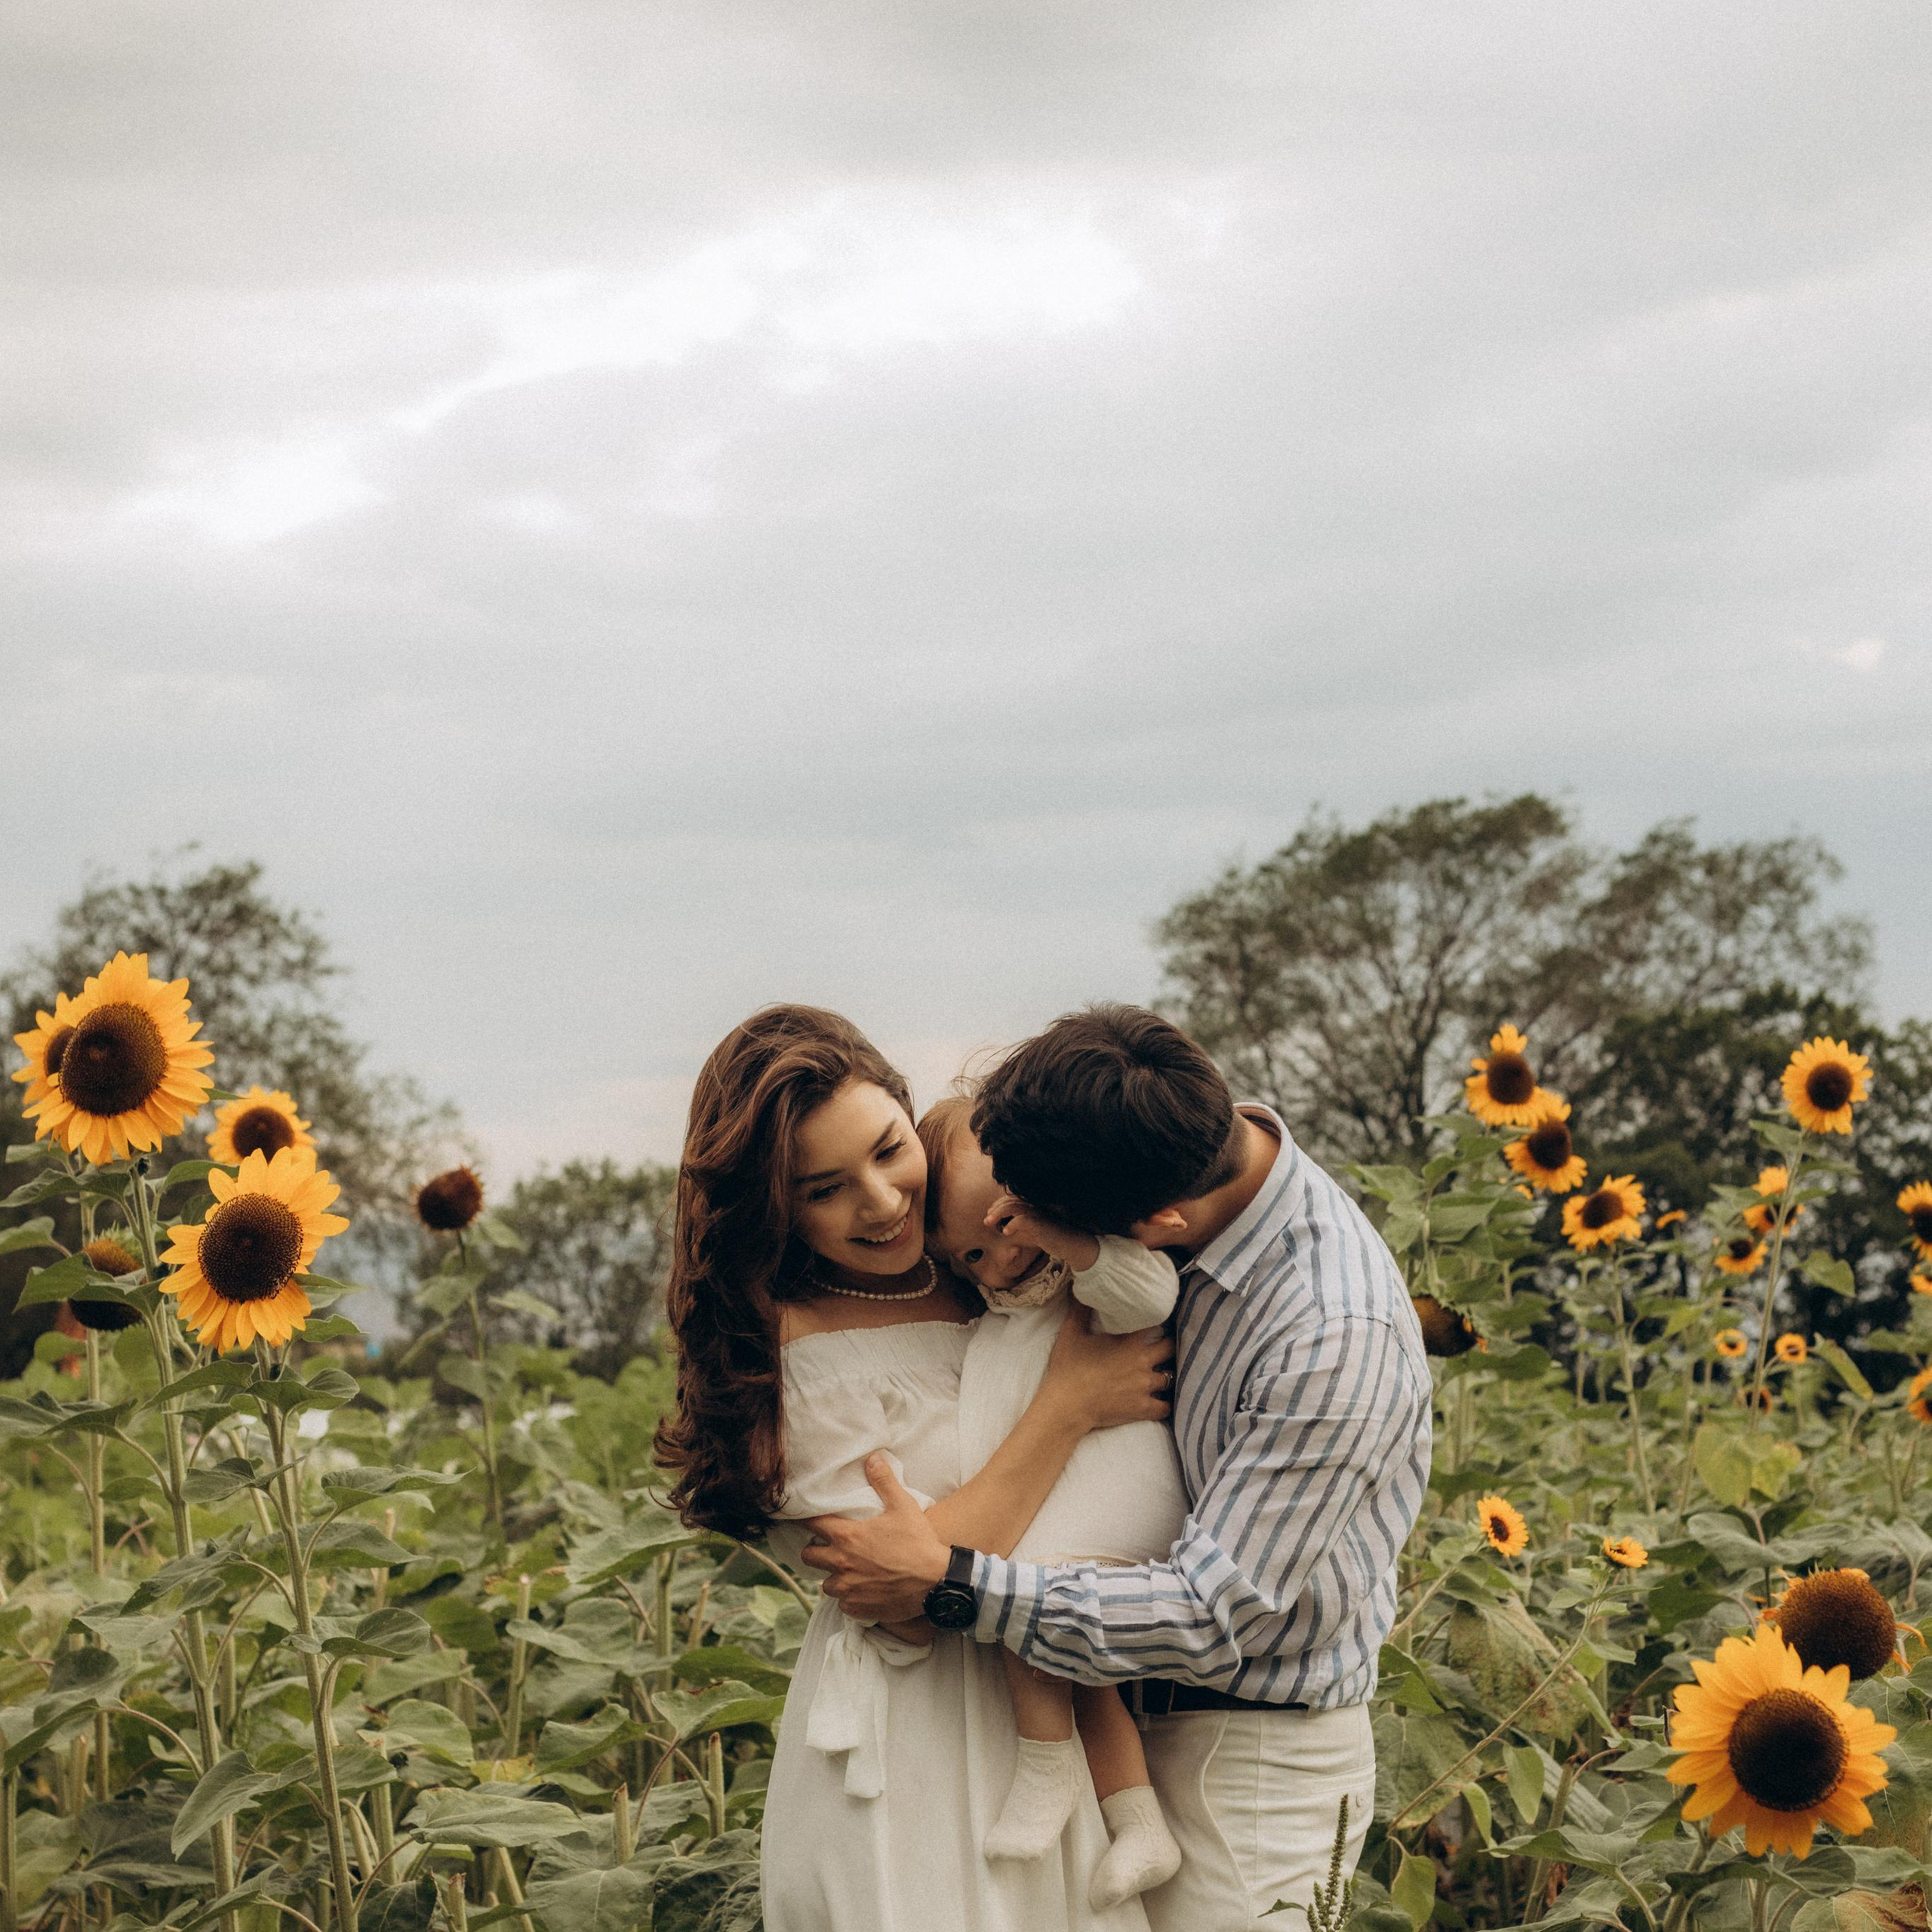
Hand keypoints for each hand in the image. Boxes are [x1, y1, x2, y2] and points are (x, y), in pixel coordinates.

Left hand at [800, 1456, 951, 1622]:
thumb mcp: (903, 1506)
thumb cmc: (918, 1542)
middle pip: (809, 1557)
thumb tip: (872, 1458)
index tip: (805, 1519)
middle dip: (815, 1551)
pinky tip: (862, 1590)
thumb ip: (884, 1481)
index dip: (806, 1520)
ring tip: (848, 1571)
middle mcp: (841, 1564)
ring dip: (834, 1577)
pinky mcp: (858, 1608)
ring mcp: (849, 1589)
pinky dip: (850, 1598)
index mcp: (847, 1537)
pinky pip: (843, 1605)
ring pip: (825, 1584)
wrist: (936, 1581)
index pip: (812, 1525)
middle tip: (828, 1547)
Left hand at [984, 1193, 1099, 1271]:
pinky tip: (1006, 1232)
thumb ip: (1022, 1225)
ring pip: (1014, 1207)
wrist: (1071, 1244)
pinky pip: (1023, 1220)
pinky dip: (1012, 1224)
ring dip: (998, 1214)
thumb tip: (1005, 1227)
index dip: (999, 1204)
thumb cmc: (1053, 1238)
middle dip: (996, 1208)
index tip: (990, 1213)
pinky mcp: (1041, 1224)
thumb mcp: (1034, 1230)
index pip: (1013, 1198)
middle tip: (986, 1219)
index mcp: (1034, 1206)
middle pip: (1011, 1200)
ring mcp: (1039, 1214)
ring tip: (989, 1222)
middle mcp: (1035, 1206)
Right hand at [1039, 1303, 1172, 1430]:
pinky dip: (1164, 1404)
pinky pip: (1164, 1407)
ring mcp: (1145, 1387)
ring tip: (1159, 1373)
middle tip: (1161, 1345)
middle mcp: (1142, 1362)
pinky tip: (1159, 1401)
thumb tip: (1080, 1290)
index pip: (1154, 1323)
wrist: (1067, 1405)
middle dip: (1167, 1345)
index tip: (1154, 1318)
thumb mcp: (1071, 1333)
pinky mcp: (1143, 1408)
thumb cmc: (1068, 1369)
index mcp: (1129, 1342)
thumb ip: (1079, 1310)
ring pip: (1169, 1377)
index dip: (1155, 1320)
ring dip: (1165, 1374)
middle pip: (1170, 1348)